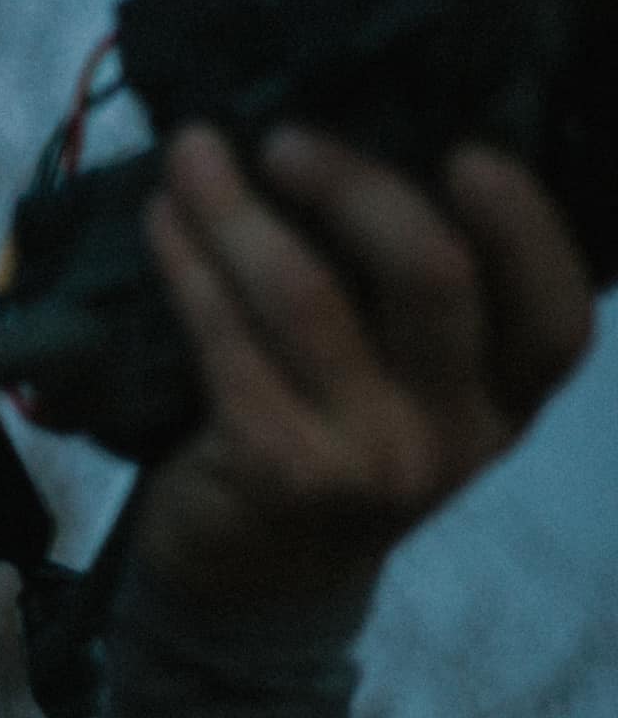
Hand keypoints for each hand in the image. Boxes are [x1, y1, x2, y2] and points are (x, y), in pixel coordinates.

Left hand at [130, 123, 594, 605]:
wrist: (248, 580)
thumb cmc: (327, 445)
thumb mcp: (401, 391)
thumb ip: (405, 304)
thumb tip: (347, 137)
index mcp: (505, 405)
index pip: (557, 318)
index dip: (524, 228)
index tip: (466, 153)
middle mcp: (455, 436)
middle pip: (431, 278)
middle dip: (354, 186)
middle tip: (285, 138)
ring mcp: (369, 459)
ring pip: (307, 297)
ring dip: (238, 210)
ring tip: (192, 155)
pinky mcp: (277, 468)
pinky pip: (226, 340)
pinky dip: (188, 265)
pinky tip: (161, 220)